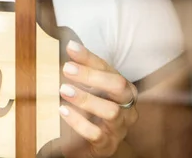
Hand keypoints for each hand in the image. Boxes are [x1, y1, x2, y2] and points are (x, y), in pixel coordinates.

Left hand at [59, 40, 138, 156]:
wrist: (91, 143)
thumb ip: (84, 68)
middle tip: (66, 69)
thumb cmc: (92, 110)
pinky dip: (78, 121)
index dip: (90, 58)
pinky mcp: (107, 145)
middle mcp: (128, 108)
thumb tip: (71, 46)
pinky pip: (96, 134)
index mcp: (125, 90)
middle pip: (119, 87)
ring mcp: (120, 128)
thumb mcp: (90, 88)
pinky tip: (63, 110)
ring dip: (85, 98)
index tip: (70, 48)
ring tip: (64, 89)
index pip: (110, 69)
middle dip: (92, 75)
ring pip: (111, 111)